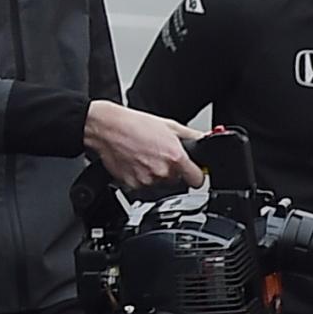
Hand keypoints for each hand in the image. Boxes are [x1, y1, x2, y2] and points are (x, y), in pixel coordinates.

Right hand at [85, 101, 202, 193]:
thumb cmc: (134, 124)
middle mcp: (162, 172)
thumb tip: (206, 140)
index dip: (196, 175)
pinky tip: (136, 165)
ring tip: (147, 159)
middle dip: (174, 173)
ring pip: (161, 187)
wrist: (106, 128)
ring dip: (157, 177)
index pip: (198, 180)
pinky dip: (142, 179)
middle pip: (179, 183)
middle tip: (161, 158)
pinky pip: (144, 188)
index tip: (192, 172)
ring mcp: (147, 181)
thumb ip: (192, 136)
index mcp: (175, 158)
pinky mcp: (132, 186)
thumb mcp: (170, 126)